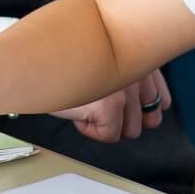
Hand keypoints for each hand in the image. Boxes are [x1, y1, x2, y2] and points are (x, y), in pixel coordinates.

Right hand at [51, 70, 170, 142]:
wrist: (33, 59)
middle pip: (149, 121)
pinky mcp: (111, 106)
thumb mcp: (103, 60)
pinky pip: (108, 136)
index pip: (161, 101)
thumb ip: (126, 76)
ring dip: (104, 123)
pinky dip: (88, 128)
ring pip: (130, 131)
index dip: (139, 110)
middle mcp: (138, 71)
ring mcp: (126, 88)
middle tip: (97, 104)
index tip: (120, 105)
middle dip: (121, 119)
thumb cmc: (61, 58)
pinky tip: (76, 108)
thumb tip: (142, 108)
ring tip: (85, 101)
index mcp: (139, 58)